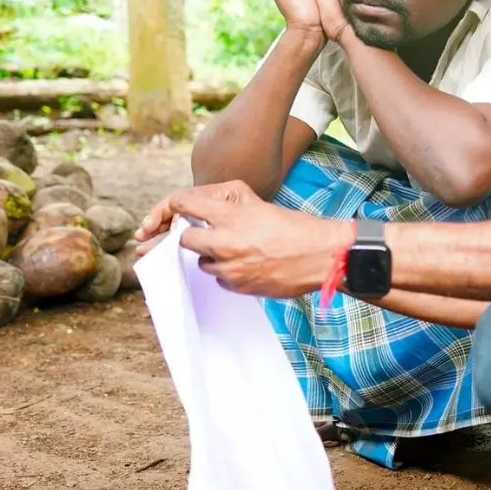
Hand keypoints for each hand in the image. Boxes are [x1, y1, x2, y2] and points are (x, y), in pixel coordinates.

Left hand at [134, 180, 354, 298]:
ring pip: (201, 263)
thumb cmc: (294, 227)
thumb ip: (228, 204)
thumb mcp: (258, 203)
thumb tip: (201, 207)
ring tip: (236, 251)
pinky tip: (248, 265)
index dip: (173, 208)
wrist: (320, 256)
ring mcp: (230, 266)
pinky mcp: (237, 286)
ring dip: (211, 257)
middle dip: (190, 238)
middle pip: (184, 240)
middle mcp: (225, 241)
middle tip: (201, 235)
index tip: (170, 213)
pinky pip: (219, 280)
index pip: (183, 205)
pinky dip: (227, 273)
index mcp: (230, 215)